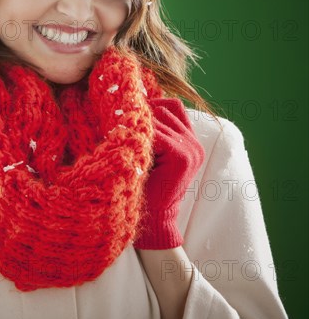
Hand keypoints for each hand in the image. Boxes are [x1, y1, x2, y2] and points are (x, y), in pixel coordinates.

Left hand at [134, 98, 204, 248]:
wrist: (153, 217)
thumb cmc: (145, 183)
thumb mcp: (150, 151)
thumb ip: (150, 129)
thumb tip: (132, 101)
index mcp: (189, 140)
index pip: (173, 105)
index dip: (152, 104)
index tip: (130, 113)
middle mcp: (194, 143)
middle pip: (165, 108)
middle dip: (143, 116)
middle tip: (124, 129)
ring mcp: (191, 149)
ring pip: (158, 119)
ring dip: (140, 128)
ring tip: (128, 143)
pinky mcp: (182, 156)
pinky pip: (156, 134)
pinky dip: (141, 139)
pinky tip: (132, 151)